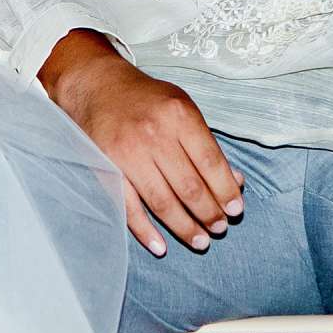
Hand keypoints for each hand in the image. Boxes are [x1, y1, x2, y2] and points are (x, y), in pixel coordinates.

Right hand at [38, 31, 243, 256]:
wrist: (96, 85)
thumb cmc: (146, 99)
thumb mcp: (182, 108)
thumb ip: (207, 144)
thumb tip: (235, 181)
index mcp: (179, 115)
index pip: (209, 162)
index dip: (225, 190)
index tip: (236, 210)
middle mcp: (154, 134)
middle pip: (189, 186)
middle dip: (209, 214)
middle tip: (220, 229)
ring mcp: (128, 153)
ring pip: (162, 202)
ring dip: (184, 227)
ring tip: (201, 241)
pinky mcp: (106, 168)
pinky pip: (129, 207)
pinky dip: (145, 231)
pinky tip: (161, 246)